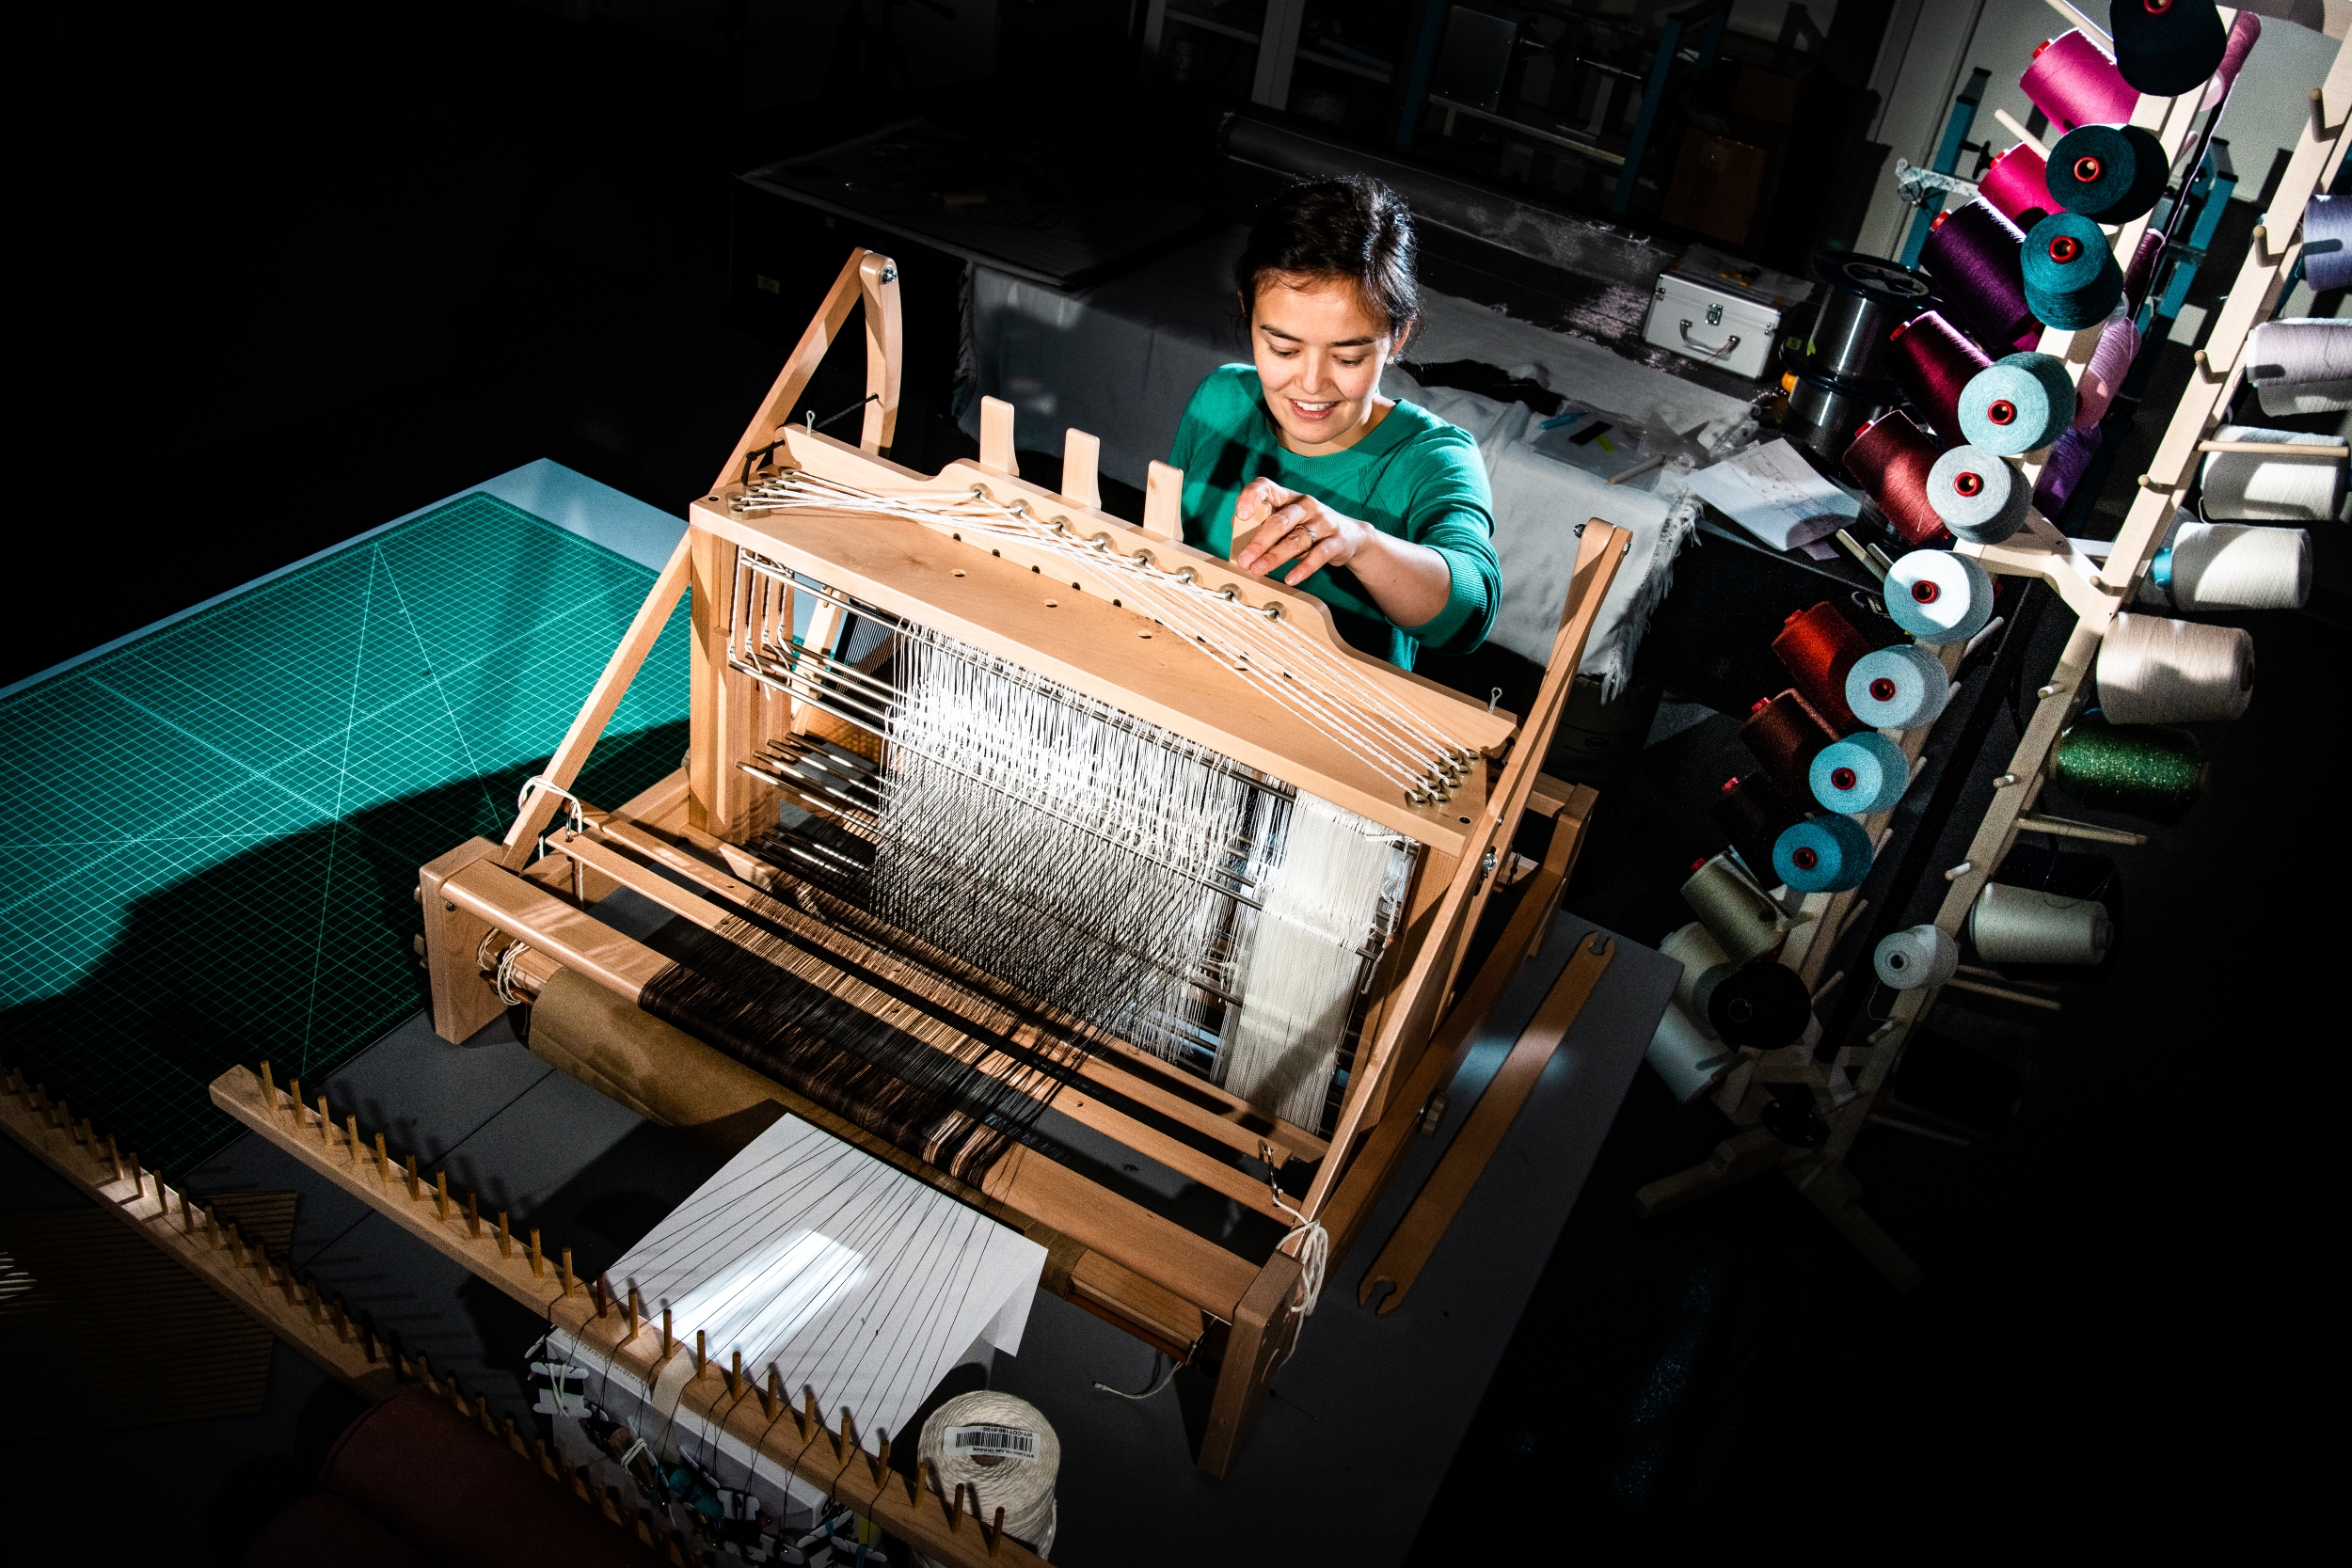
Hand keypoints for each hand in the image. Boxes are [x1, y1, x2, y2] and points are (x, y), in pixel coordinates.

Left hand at [1229, 479, 1366, 587]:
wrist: (1350, 536)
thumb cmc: (1307, 529)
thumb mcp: (1286, 522)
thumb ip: (1263, 523)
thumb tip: (1236, 527)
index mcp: (1287, 497)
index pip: (1265, 487)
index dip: (1251, 497)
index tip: (1241, 514)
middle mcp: (1305, 505)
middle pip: (1279, 521)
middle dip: (1259, 542)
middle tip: (1244, 560)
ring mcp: (1323, 521)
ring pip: (1296, 539)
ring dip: (1275, 557)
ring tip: (1258, 570)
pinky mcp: (1337, 540)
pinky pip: (1318, 555)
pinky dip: (1303, 568)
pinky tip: (1290, 579)